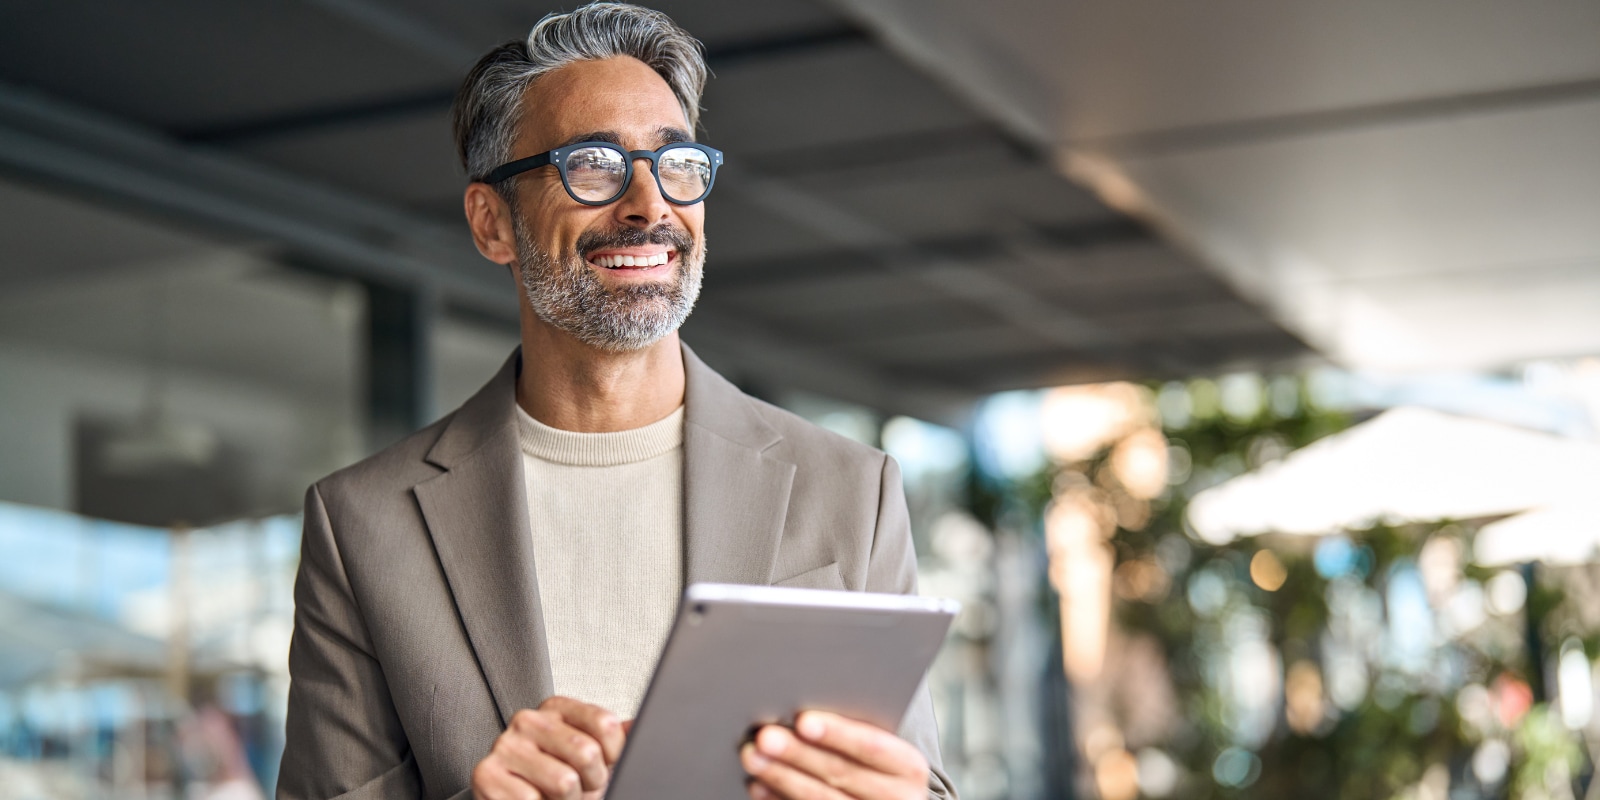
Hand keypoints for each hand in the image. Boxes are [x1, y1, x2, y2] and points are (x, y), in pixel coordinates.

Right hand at [471, 696, 625, 799]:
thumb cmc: (556, 782)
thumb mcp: (593, 758)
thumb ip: (618, 738)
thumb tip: (645, 722)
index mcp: (557, 709)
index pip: (605, 724)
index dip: (614, 756)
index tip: (603, 765)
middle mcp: (528, 720)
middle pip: (586, 752)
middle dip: (591, 783)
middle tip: (578, 789)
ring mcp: (504, 745)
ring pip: (563, 782)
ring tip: (556, 798)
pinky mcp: (485, 774)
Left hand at [740, 710, 928, 799]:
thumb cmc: (879, 765)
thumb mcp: (885, 750)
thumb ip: (857, 730)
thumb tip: (802, 712)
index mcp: (909, 768)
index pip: (872, 747)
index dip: (838, 733)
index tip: (803, 720)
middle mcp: (898, 799)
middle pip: (841, 774)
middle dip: (798, 754)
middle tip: (764, 737)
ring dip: (782, 777)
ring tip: (753, 757)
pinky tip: (760, 787)